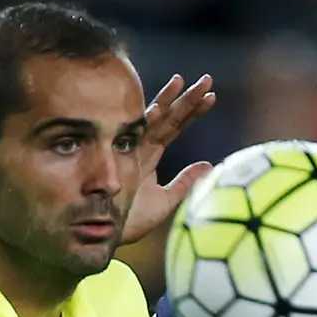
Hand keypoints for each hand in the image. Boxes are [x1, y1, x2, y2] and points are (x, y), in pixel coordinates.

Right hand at [122, 74, 216, 244]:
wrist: (105, 236)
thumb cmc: (130, 221)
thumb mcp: (165, 201)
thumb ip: (185, 182)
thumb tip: (210, 165)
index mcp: (150, 155)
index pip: (175, 127)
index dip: (192, 112)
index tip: (211, 96)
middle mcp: (140, 147)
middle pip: (168, 117)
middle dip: (186, 98)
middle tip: (207, 79)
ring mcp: (128, 150)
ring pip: (152, 120)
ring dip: (169, 101)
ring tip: (184, 81)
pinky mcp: (120, 159)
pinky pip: (134, 137)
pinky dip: (146, 121)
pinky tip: (160, 107)